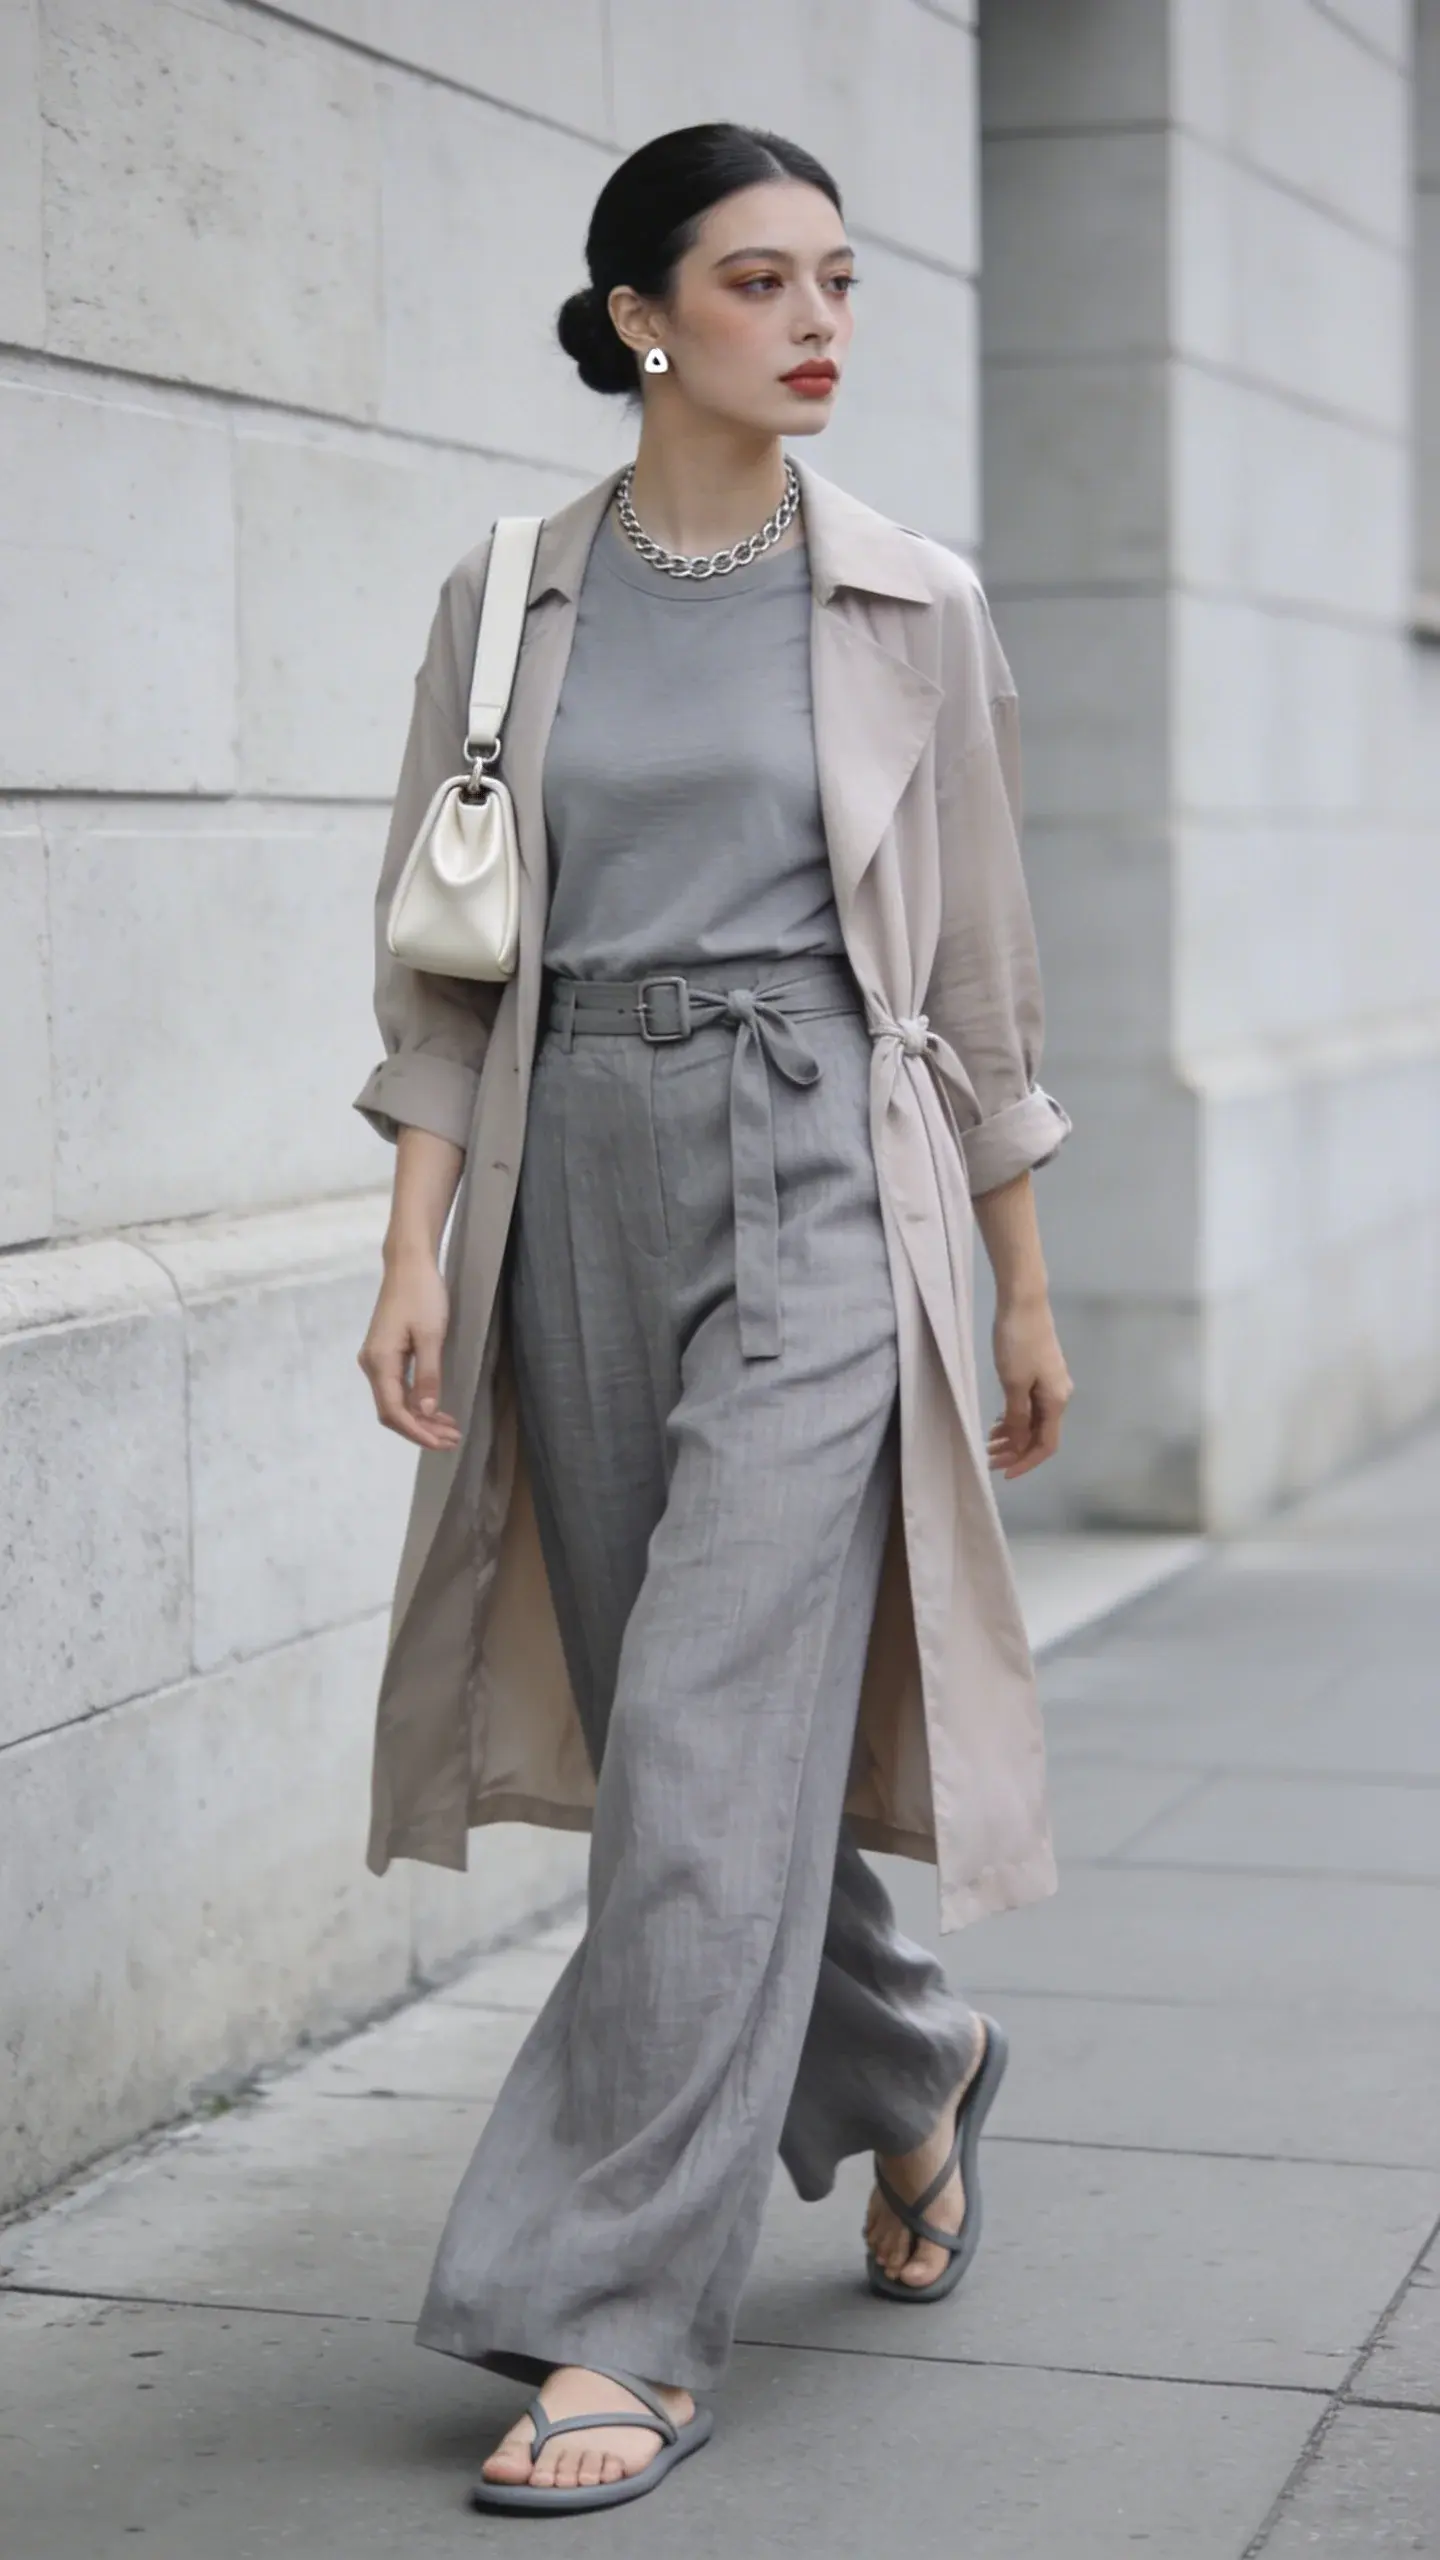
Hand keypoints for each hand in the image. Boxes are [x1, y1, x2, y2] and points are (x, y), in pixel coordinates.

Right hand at [357, 1251, 461, 1451]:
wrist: (409, 1264)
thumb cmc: (422, 1295)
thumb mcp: (431, 1335)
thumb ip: (428, 1374)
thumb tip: (424, 1410)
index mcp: (380, 1362)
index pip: (393, 1410)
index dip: (416, 1432)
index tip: (442, 1443)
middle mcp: (372, 1365)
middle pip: (392, 1411)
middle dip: (421, 1429)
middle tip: (453, 1439)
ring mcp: (377, 1359)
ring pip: (395, 1401)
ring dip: (421, 1418)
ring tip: (449, 1429)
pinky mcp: (385, 1353)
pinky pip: (398, 1387)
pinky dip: (417, 1401)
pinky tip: (436, 1408)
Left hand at [987, 1297, 1072, 1478]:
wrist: (1024, 1302)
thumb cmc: (1018, 1343)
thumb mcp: (1013, 1383)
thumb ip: (1017, 1417)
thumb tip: (1019, 1445)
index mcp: (1056, 1401)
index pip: (1045, 1444)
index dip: (1026, 1462)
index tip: (1003, 1473)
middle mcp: (1058, 1395)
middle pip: (1039, 1434)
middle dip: (1015, 1450)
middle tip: (988, 1458)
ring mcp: (1049, 1383)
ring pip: (1032, 1420)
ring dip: (1012, 1435)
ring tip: (988, 1441)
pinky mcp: (1039, 1372)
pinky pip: (1029, 1405)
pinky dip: (1013, 1417)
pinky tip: (997, 1421)